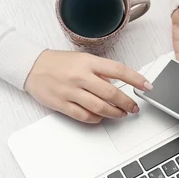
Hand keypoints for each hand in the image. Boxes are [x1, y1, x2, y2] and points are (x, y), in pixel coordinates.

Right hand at [25, 50, 151, 122]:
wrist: (31, 66)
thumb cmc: (58, 62)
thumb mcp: (82, 59)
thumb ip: (100, 71)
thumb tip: (117, 84)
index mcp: (88, 62)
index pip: (118, 70)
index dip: (136, 79)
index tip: (147, 86)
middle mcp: (80, 76)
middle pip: (111, 93)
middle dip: (127, 103)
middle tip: (134, 107)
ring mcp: (71, 91)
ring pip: (100, 107)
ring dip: (115, 113)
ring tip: (122, 114)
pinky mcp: (62, 104)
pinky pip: (84, 116)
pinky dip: (96, 119)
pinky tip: (101, 117)